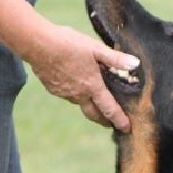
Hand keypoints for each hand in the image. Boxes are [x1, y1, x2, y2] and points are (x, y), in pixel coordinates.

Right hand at [0, 0, 135, 131]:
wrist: (36, 43)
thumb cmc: (68, 44)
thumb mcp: (95, 48)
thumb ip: (115, 59)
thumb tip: (135, 64)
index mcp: (93, 87)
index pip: (110, 109)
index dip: (120, 120)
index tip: (127, 128)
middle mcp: (79, 95)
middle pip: (95, 115)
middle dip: (105, 120)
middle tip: (112, 122)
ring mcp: (65, 94)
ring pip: (81, 104)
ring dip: (90, 105)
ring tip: (95, 99)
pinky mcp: (53, 89)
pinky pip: (68, 95)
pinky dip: (75, 94)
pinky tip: (75, 84)